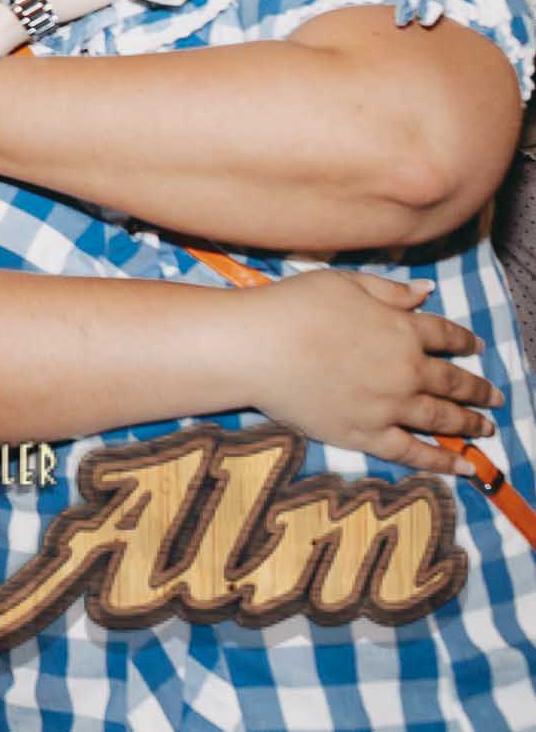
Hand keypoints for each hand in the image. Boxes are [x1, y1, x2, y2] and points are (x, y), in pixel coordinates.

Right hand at [248, 270, 498, 474]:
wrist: (255, 347)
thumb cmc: (293, 306)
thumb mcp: (344, 283)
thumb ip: (389, 290)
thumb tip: (427, 292)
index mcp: (403, 329)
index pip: (446, 335)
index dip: (464, 341)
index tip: (476, 348)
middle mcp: (406, 370)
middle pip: (453, 381)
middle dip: (478, 390)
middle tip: (495, 398)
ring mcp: (389, 406)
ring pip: (441, 418)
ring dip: (469, 424)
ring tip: (486, 430)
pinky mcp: (366, 434)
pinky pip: (413, 452)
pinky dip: (442, 462)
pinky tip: (462, 467)